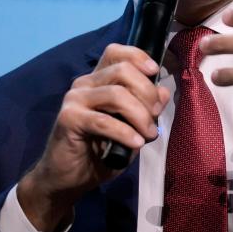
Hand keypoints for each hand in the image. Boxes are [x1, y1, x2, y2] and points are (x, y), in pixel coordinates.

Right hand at [17, 44, 168, 231]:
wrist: (69, 179)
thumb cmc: (101, 152)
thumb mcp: (133, 129)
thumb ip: (147, 109)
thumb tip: (163, 92)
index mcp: (99, 80)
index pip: (116, 52)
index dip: (138, 57)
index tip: (155, 73)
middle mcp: (85, 83)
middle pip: (122, 70)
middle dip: (147, 92)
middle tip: (155, 116)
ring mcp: (74, 99)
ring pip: (116, 94)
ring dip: (140, 115)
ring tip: (148, 135)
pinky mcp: (68, 119)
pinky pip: (103, 121)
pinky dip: (125, 132)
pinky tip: (136, 144)